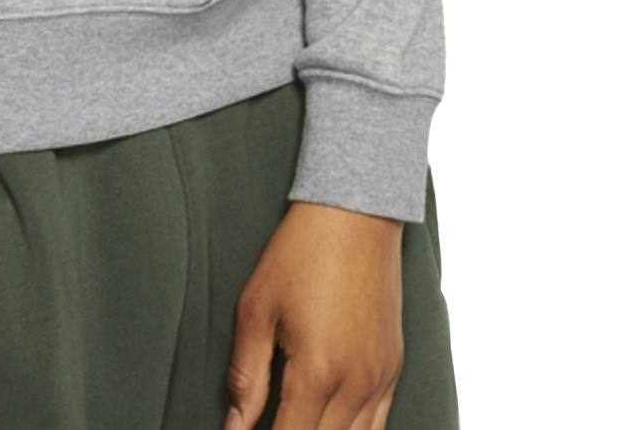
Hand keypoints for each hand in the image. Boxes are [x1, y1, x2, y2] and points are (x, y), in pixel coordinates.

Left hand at [224, 201, 404, 429]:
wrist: (354, 217)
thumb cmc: (300, 254)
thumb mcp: (257, 309)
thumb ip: (246, 375)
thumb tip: (234, 425)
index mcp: (317, 373)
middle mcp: (356, 385)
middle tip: (266, 424)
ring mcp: (380, 379)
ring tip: (294, 422)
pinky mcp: (393, 368)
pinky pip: (379, 425)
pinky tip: (329, 425)